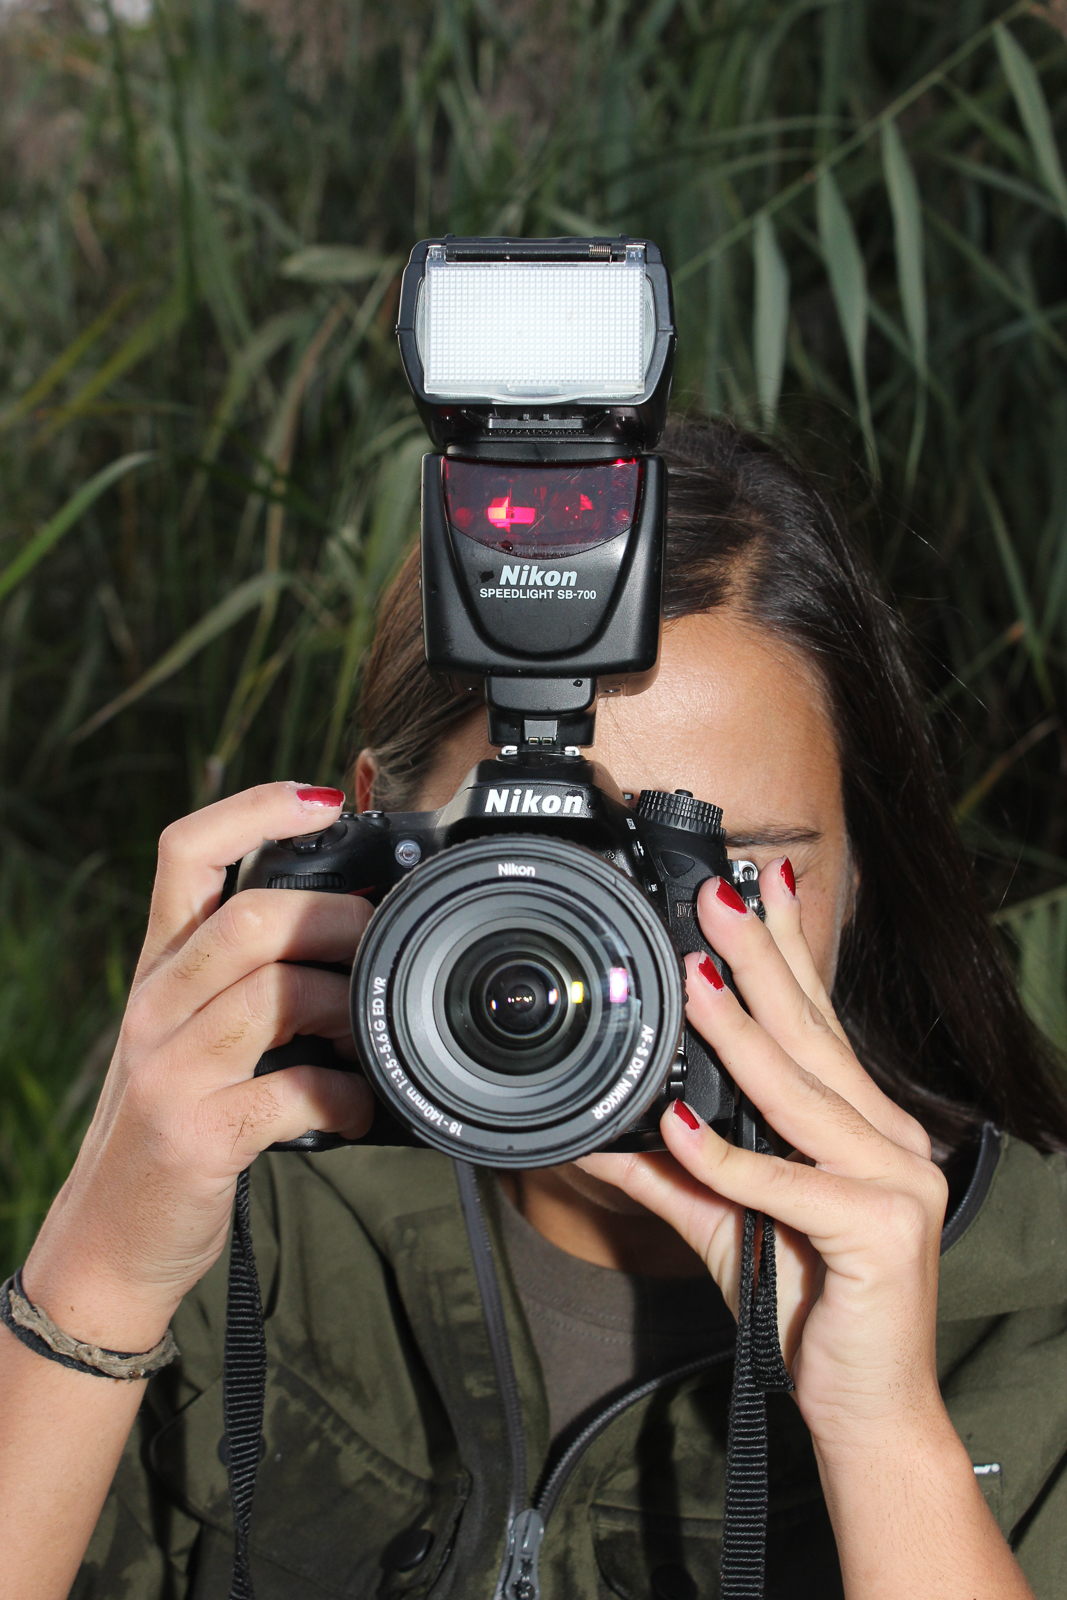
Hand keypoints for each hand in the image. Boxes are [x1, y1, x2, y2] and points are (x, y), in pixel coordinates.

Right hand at [22, 783, 372, 1351]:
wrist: (108, 1246)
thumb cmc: (171, 1130)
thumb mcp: (192, 1039)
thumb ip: (248, 984)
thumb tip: (354, 936)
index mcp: (160, 970)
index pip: (185, 852)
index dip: (254, 809)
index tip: (323, 799)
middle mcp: (155, 1007)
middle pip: (251, 916)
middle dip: (337, 918)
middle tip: (380, 943)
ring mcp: (169, 1071)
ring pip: (274, 992)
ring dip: (347, 1003)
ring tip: (371, 1030)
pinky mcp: (195, 1137)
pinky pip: (292, 1093)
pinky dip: (345, 1097)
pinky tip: (357, 1109)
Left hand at [581, 862, 1036, 1595]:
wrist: (866, 1409)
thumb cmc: (809, 1307)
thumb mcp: (728, 1225)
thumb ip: (675, 1173)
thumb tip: (605, 1130)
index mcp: (866, 1124)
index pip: (821, 1021)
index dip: (789, 950)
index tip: (757, 887)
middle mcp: (894, 1140)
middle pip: (814, 1036)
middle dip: (763, 957)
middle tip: (718, 896)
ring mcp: (899, 1184)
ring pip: (802, 1096)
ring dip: (742, 1032)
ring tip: (696, 975)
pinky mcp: (884, 1235)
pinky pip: (788, 1187)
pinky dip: (731, 1160)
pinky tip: (682, 1124)